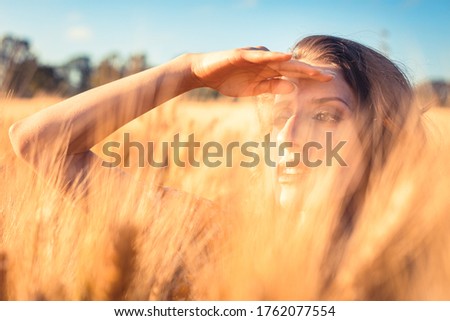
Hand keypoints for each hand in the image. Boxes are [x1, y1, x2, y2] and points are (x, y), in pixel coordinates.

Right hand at [189, 46, 333, 96]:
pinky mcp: (243, 54)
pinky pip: (260, 55)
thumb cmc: (228, 80)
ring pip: (280, 60)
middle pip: (292, 66)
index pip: (293, 74)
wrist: (204, 73)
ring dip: (297, 65)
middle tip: (329, 77)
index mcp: (268, 70)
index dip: (309, 77)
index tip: (327, 82)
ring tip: (314, 71)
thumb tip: (292, 87)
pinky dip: (273, 56)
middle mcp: (265, 61)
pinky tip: (287, 57)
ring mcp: (255, 56)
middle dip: (310, 72)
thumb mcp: (252, 90)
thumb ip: (271, 88)